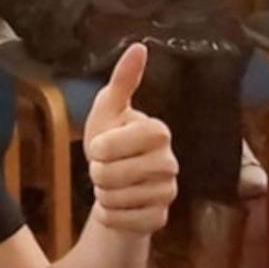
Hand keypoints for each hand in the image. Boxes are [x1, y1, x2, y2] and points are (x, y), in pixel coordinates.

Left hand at [83, 44, 177, 236]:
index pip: (136, 136)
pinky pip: (124, 221)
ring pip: (119, 198)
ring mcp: (168, 193)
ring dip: (103, 194)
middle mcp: (170, 162)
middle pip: (118, 172)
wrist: (113, 188)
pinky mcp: (160, 219)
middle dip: (98, 172)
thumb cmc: (110, 144)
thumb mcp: (107, 112)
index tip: (99, 146)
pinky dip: (109, 216)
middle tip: (101, 168)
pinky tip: (115, 207)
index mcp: (159, 132)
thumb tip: (139, 46)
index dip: (109, 144)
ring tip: (110, 186)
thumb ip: (122, 81)